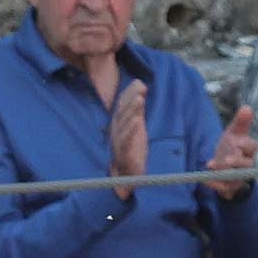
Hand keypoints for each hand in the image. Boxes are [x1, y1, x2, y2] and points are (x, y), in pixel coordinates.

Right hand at [106, 69, 150, 184]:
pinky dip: (131, 130)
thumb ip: (138, 107)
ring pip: (123, 124)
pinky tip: (137, 121)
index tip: (139, 83)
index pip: (122, 104)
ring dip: (131, 110)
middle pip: (122, 112)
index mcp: (119, 122)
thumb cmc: (131, 147)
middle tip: (140, 88)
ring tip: (139, 99)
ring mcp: (118, 141)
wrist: (126, 174)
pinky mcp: (123, 153)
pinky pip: (126, 140)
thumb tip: (141, 86)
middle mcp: (116, 129)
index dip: (129, 93)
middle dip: (130, 98)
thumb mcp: (136, 124)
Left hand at [202, 101, 257, 200]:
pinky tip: (205, 179)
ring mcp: (238, 177)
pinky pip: (223, 188)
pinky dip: (214, 184)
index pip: (252, 146)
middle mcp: (246, 164)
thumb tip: (247, 108)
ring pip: (235, 177)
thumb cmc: (232, 146)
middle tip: (226, 159)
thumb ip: (240, 122)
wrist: (224, 168)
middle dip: (236, 161)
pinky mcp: (229, 187)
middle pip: (246, 164)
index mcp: (249, 150)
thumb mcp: (234, 133)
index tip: (236, 141)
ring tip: (213, 166)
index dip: (245, 145)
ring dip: (225, 172)